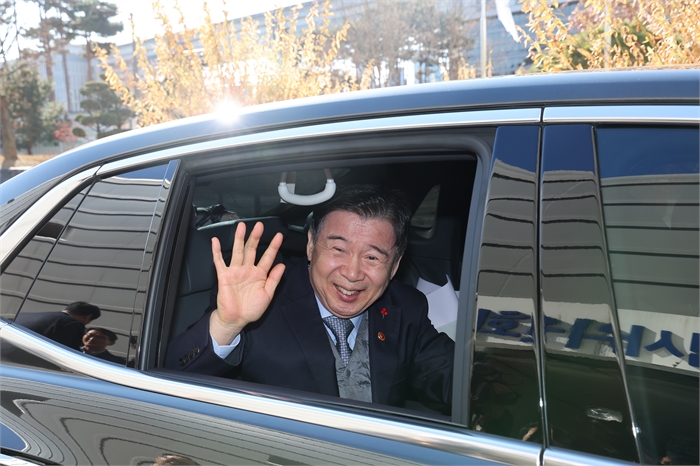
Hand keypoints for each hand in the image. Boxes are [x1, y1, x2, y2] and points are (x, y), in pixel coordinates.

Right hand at [209, 222, 285, 344]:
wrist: (236, 319)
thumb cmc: (252, 309)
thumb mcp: (267, 294)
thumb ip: (274, 279)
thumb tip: (282, 266)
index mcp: (260, 274)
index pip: (268, 257)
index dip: (273, 246)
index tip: (279, 236)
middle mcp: (248, 270)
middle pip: (252, 250)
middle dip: (256, 237)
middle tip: (259, 225)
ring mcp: (236, 271)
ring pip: (238, 252)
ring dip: (239, 239)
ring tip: (241, 226)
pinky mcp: (224, 276)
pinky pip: (220, 262)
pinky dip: (217, 251)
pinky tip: (216, 241)